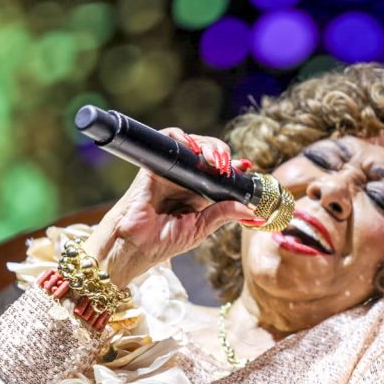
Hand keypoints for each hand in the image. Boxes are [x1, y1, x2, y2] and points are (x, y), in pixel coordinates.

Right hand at [82, 127, 259, 288]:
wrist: (131, 247)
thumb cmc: (161, 242)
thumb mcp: (200, 229)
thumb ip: (224, 215)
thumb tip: (252, 211)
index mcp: (198, 194)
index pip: (220, 173)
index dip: (234, 166)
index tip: (247, 166)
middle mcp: (185, 179)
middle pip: (208, 154)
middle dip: (222, 153)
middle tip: (228, 165)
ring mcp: (170, 170)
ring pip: (191, 144)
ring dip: (207, 145)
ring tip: (216, 160)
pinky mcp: (153, 165)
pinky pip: (166, 141)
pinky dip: (180, 137)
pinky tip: (193, 148)